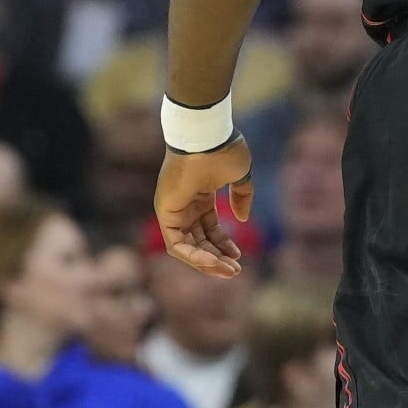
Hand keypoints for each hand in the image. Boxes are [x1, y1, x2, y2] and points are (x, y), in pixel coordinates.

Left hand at [154, 134, 254, 277]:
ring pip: (187, 247)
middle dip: (217, 257)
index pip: (209, 228)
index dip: (224, 243)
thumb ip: (242, 196)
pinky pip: (176, 244)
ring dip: (207, 262)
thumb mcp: (240, 175)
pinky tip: (212, 262)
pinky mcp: (166, 213)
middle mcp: (185, 204)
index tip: (238, 255)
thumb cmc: (223, 150)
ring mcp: (174, 209)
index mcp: (201, 194)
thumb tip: (242, 219)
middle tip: (235, 271)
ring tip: (227, 271)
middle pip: (199, 240)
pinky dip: (193, 256)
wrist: (206, 137)